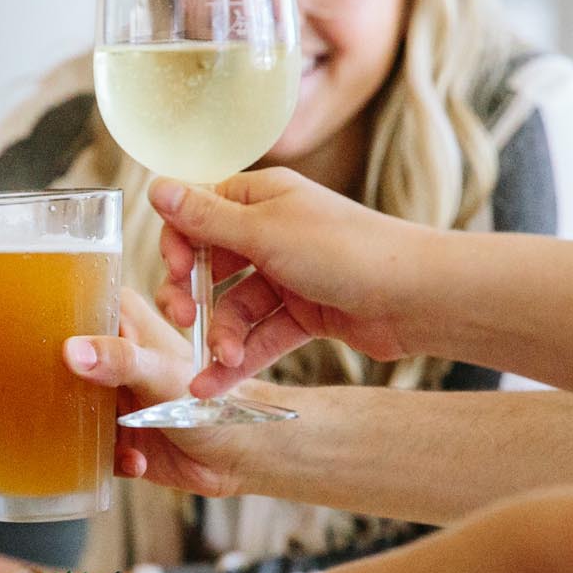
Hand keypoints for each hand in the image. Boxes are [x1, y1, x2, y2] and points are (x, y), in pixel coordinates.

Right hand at [64, 291, 294, 496]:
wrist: (240, 455)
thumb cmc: (217, 404)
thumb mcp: (164, 376)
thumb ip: (120, 361)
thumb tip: (74, 351)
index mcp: (124, 321)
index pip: (75, 304)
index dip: (55, 319)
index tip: (41, 339)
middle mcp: (112, 355)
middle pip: (61, 359)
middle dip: (60, 385)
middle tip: (64, 400)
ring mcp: (110, 396)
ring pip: (67, 404)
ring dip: (84, 428)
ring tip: (111, 436)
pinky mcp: (111, 433)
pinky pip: (86, 444)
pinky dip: (108, 456)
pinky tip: (136, 460)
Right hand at [147, 170, 430, 396]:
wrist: (416, 296)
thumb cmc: (346, 250)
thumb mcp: (265, 232)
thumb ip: (206, 218)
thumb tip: (156, 187)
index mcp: (261, 198)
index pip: (197, 214)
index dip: (178, 244)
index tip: (178, 271)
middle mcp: (270, 232)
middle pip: (208, 265)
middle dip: (191, 297)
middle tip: (184, 321)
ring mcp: (285, 276)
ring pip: (232, 308)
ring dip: (219, 336)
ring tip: (218, 361)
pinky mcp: (301, 315)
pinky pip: (258, 336)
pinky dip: (236, 359)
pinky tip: (212, 385)